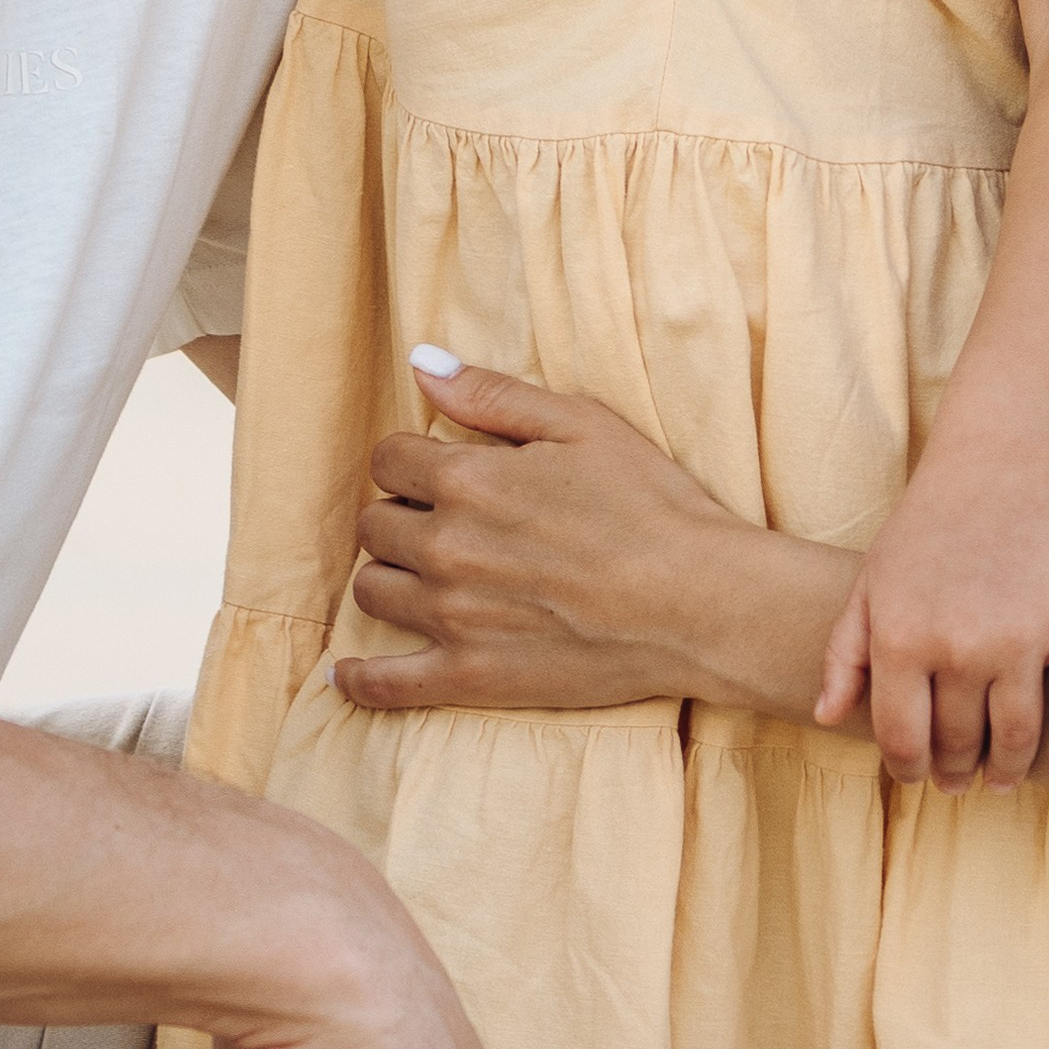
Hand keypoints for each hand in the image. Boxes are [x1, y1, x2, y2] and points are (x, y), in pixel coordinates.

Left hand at [333, 357, 738, 713]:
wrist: (700, 603)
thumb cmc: (652, 504)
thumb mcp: (581, 423)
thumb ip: (491, 394)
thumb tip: (421, 364)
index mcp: (468, 480)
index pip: (389, 459)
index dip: (412, 460)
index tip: (440, 471)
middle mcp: (446, 548)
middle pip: (376, 525)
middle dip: (402, 515)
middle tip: (445, 521)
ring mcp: (453, 619)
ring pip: (373, 591)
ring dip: (392, 577)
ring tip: (427, 575)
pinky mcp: (470, 678)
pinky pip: (385, 684)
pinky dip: (359, 681)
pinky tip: (348, 675)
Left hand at [817, 426, 1048, 789]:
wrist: (994, 469)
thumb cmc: (923, 530)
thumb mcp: (867, 585)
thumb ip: (843, 654)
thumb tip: (829, 718)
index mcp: (902, 639)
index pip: (902, 740)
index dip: (907, 770)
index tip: (915, 775)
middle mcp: (960, 646)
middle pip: (958, 743)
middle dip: (953, 770)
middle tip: (956, 778)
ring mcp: (1023, 635)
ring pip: (1018, 735)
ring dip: (1008, 768)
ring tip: (1000, 777)